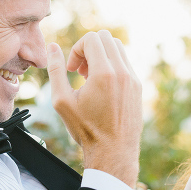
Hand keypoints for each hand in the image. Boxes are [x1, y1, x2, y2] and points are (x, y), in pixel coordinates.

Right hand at [47, 30, 141, 186]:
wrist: (113, 152)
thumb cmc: (86, 129)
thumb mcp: (62, 101)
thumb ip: (55, 70)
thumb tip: (52, 47)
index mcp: (105, 73)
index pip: (92, 39)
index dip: (76, 50)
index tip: (71, 70)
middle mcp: (123, 72)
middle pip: (106, 38)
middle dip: (89, 49)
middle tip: (80, 72)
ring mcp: (133, 79)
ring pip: (118, 48)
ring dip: (101, 55)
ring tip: (90, 78)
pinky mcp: (138, 86)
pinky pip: (125, 62)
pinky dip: (112, 65)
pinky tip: (102, 86)